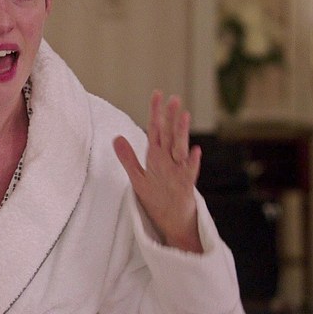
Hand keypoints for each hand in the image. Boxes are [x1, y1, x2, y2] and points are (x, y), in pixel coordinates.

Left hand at [112, 91, 202, 252]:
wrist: (171, 219)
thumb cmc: (156, 197)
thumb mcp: (137, 176)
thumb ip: (127, 157)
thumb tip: (116, 137)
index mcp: (157, 155)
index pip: (156, 129)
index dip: (155, 112)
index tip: (157, 94)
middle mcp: (169, 160)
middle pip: (170, 134)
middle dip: (171, 117)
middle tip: (174, 98)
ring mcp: (178, 171)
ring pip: (181, 149)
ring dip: (182, 133)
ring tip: (184, 116)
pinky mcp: (185, 186)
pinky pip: (189, 173)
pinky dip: (192, 162)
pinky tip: (196, 151)